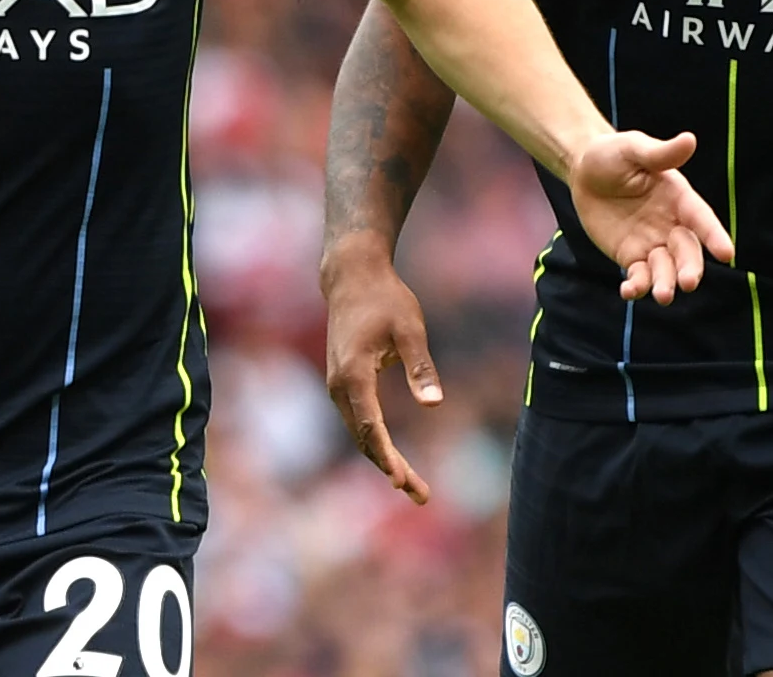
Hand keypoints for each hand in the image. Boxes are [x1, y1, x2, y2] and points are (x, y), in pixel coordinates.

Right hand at [320, 246, 439, 504]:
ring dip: (383, 459)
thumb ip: (421, 368)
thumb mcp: (410, 329)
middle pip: (363, 438)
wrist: (351, 276)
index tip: (401, 482)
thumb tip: (435, 406)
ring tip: (413, 486)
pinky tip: (394, 457)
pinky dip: (375, 442)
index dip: (386, 456)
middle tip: (422, 496)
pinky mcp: (342, 383)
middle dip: (391, 468)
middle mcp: (339, 385)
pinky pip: (357, 421)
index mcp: (354, 375)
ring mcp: (337, 385)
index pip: (369, 426)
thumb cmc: (385, 299)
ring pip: (359, 433)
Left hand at [563, 129, 729, 303]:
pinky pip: (639, 276)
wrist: (584, 170)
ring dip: (666, 283)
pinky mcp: (631, 257)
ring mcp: (652, 244)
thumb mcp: (634, 148)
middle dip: (690, 267)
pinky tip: (629, 291)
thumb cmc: (613, 154)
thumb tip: (689, 139)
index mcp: (680, 198)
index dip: (714, 235)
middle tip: (688, 282)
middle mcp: (672, 224)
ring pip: (666, 269)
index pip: (702, 219)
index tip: (727, 254)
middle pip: (687, 251)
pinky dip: (637, 287)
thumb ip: (660, 153)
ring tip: (662, 295)